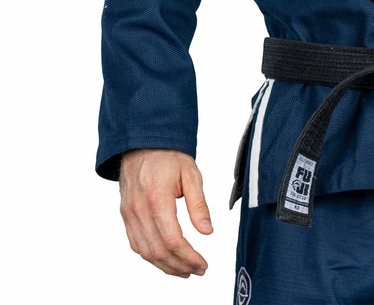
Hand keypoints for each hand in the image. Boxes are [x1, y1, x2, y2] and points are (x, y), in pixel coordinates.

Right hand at [118, 148, 212, 276]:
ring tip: (184, 271)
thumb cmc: (169, 156)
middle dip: (179, 266)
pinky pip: (136, 243)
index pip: (173, 239)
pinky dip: (151, 257)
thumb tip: (207, 231)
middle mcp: (139, 210)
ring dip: (165, 266)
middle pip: (158, 251)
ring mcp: (129, 215)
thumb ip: (199, 204)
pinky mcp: (126, 216)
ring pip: (145, 252)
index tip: (203, 264)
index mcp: (157, 199)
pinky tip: (165, 260)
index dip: (188, 257)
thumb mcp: (191, 174)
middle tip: (197, 270)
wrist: (142, 144)